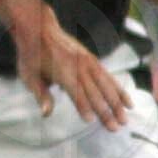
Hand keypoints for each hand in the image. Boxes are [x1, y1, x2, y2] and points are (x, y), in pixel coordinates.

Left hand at [12, 11, 129, 130]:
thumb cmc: (32, 55)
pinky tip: (128, 103)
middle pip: (95, 92)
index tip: (91, 121)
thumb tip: (46, 113)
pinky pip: (110, 78)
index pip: (75, 91)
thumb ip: (41, 95)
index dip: (83, 106)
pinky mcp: (94, 61)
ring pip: (107, 86)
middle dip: (105, 111)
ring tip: (124, 120)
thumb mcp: (29, 75)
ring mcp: (89, 63)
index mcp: (63, 71)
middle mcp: (79, 66)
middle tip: (115, 128)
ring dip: (117, 104)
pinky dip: (120, 91)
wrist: (40, 29)